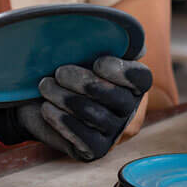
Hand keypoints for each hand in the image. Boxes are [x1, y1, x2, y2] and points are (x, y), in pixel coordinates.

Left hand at [0, 57, 152, 160]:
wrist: (45, 100)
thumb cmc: (71, 70)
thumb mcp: (87, 51)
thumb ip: (104, 42)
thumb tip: (121, 36)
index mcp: (135, 85)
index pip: (141, 79)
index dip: (121, 71)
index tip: (97, 62)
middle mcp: (131, 113)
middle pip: (117, 98)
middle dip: (84, 83)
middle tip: (59, 72)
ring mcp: (114, 134)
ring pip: (95, 116)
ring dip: (66, 98)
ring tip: (45, 86)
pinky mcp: (95, 150)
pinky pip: (82, 138)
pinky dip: (62, 121)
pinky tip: (47, 108)